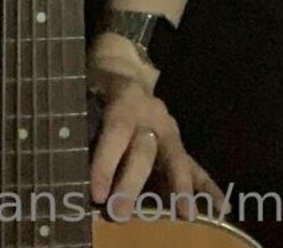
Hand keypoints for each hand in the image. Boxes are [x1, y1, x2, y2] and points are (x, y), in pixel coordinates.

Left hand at [86, 41, 225, 221]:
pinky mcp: (177, 143)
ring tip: (185, 216)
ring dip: (179, 188)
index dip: (107, 160)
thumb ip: (77, 120)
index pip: (117, 129)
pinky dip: (208, 187)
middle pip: (144, 150)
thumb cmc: (95, 84)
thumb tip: (61, 159)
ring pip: (175, 158)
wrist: (122, 66)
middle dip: (132, 184)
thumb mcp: (80, 90)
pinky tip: (221, 209)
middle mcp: (151, 113)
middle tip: (120, 215)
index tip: (97, 193)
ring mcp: (169, 129)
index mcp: (124, 98)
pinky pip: (195, 165)